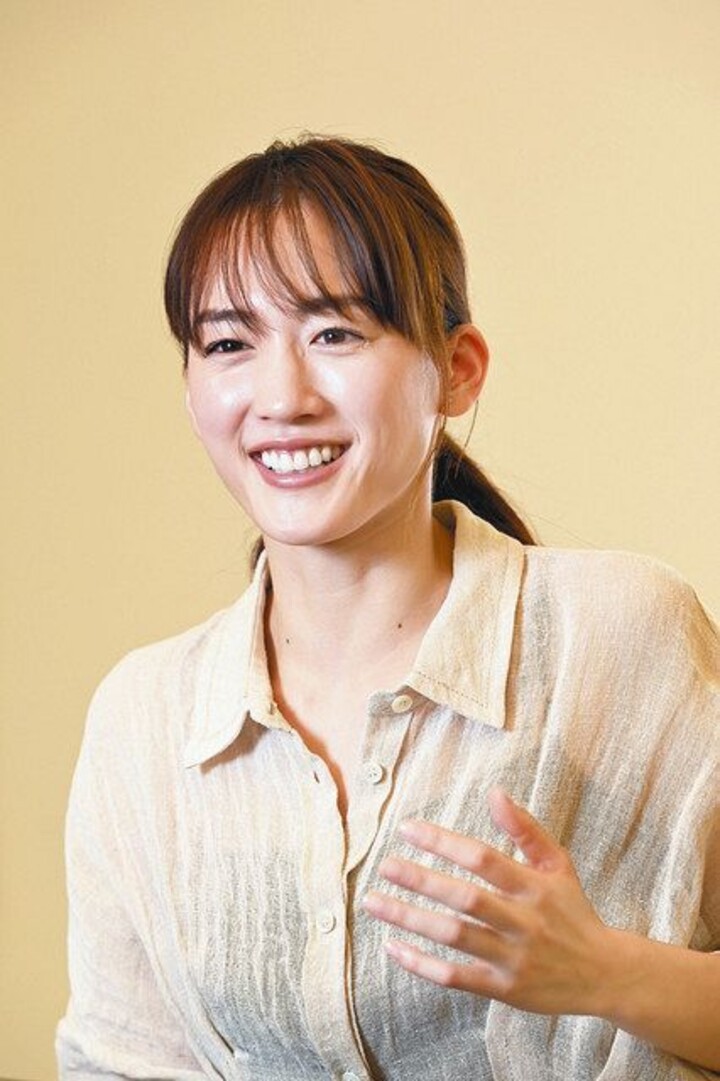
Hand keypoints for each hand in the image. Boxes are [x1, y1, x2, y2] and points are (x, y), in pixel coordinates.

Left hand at [363, 788, 614, 1016]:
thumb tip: (494, 792)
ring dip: (411, 918)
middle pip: (465, 898)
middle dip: (421, 880)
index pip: (483, 858)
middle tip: (385, 865)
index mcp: (534, 886)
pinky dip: (423, 965)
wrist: (606, 974)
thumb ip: (525, 828)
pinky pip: (457, 978)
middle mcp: (523, 922)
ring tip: (374, 901)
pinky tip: (393, 947)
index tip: (408, 829)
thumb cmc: (573, 910)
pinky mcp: (505, 989)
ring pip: (455, 936)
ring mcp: (513, 958)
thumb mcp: (558, 864)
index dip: (443, 842)